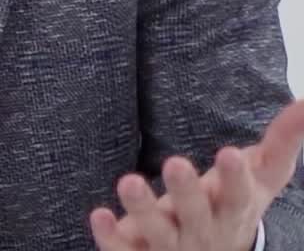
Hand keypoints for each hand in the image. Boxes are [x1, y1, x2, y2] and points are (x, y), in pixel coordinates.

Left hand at [90, 98, 303, 249]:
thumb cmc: (233, 205)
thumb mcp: (262, 176)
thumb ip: (282, 141)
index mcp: (233, 210)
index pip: (238, 196)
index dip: (236, 178)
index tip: (230, 153)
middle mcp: (203, 231)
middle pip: (195, 213)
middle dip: (186, 191)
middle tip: (175, 163)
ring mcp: (171, 245)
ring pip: (157, 231)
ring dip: (143, 209)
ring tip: (128, 182)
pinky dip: (112, 236)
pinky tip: (99, 215)